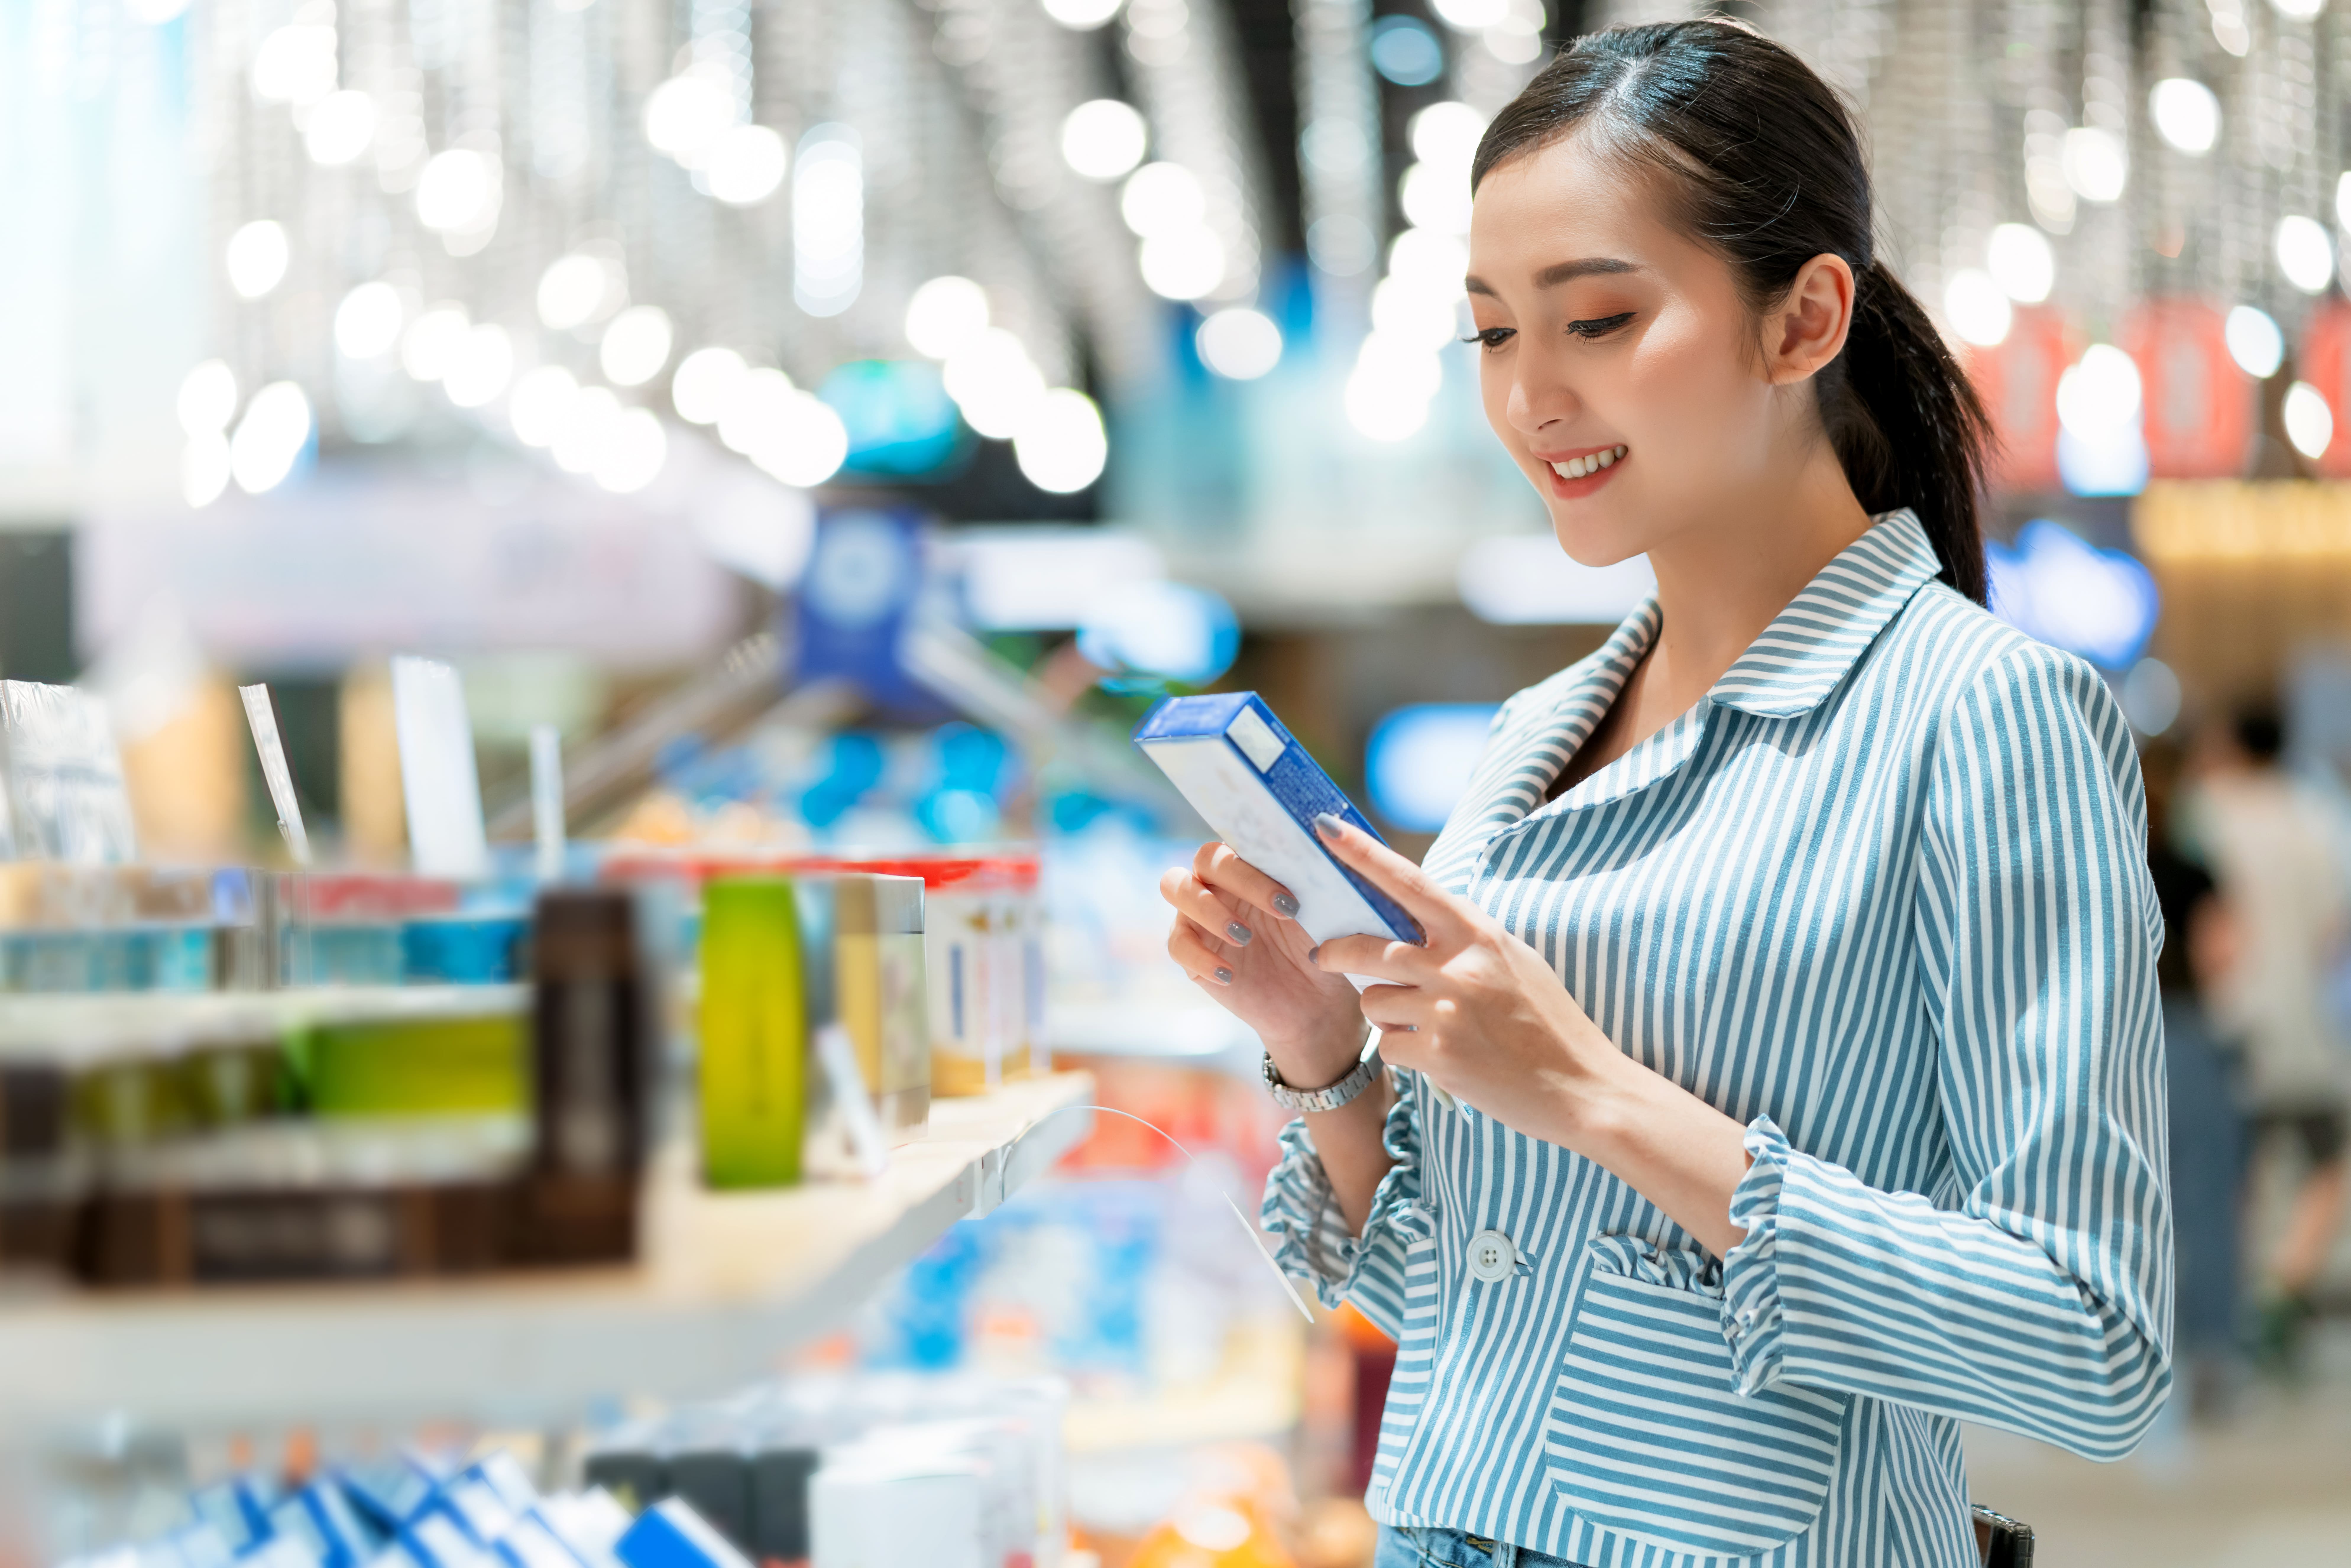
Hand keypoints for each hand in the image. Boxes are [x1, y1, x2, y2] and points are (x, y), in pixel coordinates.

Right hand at [1160, 843, 1365, 1084]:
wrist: (1316, 1002)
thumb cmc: (1321, 947)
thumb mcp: (1324, 912)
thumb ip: (1314, 879)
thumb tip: (1323, 839)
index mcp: (1253, 864)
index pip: (1243, 839)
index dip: (1261, 862)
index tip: (1292, 896)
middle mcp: (1220, 882)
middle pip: (1206, 858)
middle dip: (1241, 880)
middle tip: (1281, 911)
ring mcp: (1200, 915)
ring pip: (1176, 887)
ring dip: (1209, 909)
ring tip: (1245, 937)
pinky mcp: (1190, 953)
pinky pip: (1177, 944)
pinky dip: (1200, 957)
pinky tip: (1228, 974)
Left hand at [1304, 813, 1628, 1147]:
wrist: (1582, 1087)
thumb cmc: (1548, 1022)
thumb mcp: (1513, 960)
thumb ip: (1466, 938)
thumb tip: (1417, 917)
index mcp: (1478, 933)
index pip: (1408, 882)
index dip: (1362, 855)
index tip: (1325, 830)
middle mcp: (1458, 966)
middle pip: (1366, 946)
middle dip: (1335, 951)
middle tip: (1326, 955)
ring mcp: (1446, 1011)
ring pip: (1372, 1001)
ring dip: (1385, 1013)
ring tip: (1423, 1024)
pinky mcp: (1439, 1055)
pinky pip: (1388, 1045)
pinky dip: (1403, 1051)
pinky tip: (1438, 1056)